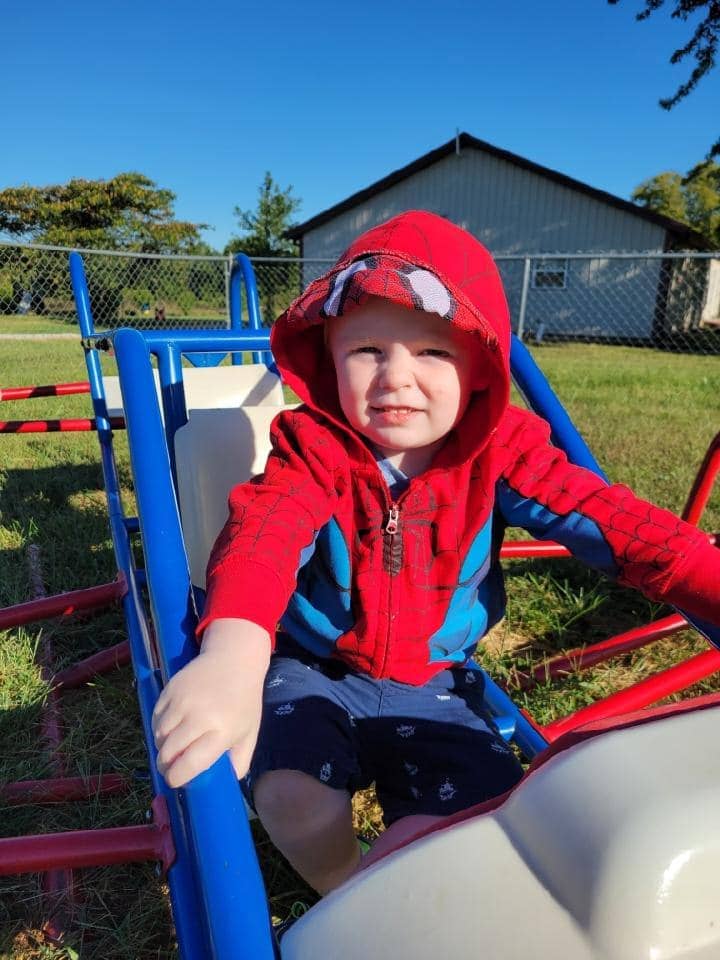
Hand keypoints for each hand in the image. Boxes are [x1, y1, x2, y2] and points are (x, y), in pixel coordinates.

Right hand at [151, 619, 270, 787]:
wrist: (234, 659)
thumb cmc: (244, 700)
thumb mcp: (249, 733)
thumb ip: (238, 763)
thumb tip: (221, 785)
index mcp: (222, 731)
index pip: (189, 765)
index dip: (177, 779)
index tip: (177, 781)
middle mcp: (200, 717)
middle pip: (168, 753)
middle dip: (166, 766)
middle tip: (172, 768)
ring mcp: (182, 702)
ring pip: (158, 736)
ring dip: (162, 746)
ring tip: (174, 746)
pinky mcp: (170, 690)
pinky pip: (155, 718)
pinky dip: (159, 727)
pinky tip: (172, 727)